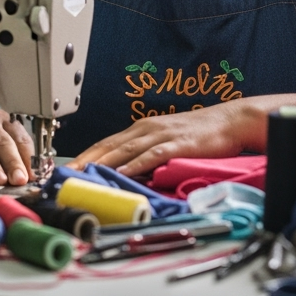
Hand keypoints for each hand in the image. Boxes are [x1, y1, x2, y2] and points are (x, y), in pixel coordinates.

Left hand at [71, 101, 262, 177]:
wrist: (230, 121)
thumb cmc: (201, 134)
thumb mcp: (168, 141)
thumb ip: (147, 154)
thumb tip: (128, 174)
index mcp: (142, 129)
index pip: (106, 143)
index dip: (84, 156)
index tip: (66, 169)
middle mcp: (147, 128)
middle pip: (109, 146)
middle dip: (84, 160)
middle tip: (64, 174)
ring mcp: (162, 135)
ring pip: (125, 150)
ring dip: (102, 163)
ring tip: (83, 174)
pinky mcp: (178, 144)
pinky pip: (152, 155)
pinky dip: (135, 164)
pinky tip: (122, 172)